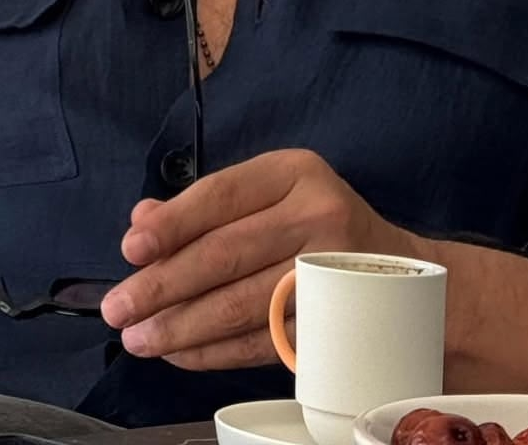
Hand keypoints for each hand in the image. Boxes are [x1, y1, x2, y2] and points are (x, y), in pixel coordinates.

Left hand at [100, 149, 419, 370]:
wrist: (408, 280)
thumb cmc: (319, 227)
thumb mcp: (270, 195)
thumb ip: (205, 207)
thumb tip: (142, 220)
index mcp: (293, 173)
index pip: (219, 197)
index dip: (172, 225)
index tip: (130, 250)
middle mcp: (317, 215)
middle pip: (226, 254)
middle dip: (164, 285)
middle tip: (119, 308)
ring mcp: (331, 273)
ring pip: (242, 304)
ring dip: (182, 326)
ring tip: (139, 339)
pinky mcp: (337, 325)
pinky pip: (263, 342)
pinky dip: (216, 352)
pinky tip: (181, 354)